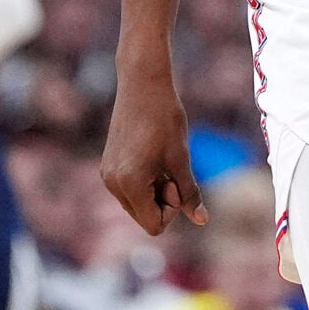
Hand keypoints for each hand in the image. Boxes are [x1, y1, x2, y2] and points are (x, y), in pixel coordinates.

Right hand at [102, 61, 204, 234]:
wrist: (142, 84)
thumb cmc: (165, 119)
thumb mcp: (181, 159)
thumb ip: (189, 193)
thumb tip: (202, 221)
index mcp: (130, 184)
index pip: (155, 225)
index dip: (173, 210)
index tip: (177, 180)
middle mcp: (112, 184)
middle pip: (144, 217)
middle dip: (163, 201)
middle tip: (171, 169)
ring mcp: (107, 175)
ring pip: (137, 204)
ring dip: (154, 191)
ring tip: (160, 161)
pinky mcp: (107, 165)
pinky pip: (129, 189)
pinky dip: (144, 182)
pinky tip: (151, 156)